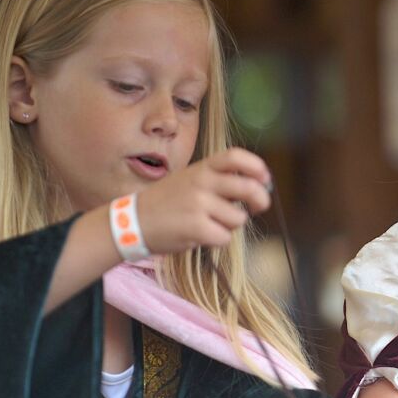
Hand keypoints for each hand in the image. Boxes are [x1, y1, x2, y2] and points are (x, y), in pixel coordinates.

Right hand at [134, 146, 272, 253]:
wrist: (132, 221)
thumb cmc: (167, 203)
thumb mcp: (189, 179)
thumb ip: (218, 180)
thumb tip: (257, 188)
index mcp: (201, 168)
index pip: (236, 157)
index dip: (256, 167)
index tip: (265, 178)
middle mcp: (202, 182)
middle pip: (248, 187)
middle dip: (261, 200)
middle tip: (258, 207)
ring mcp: (199, 204)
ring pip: (238, 218)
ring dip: (229, 225)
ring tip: (208, 223)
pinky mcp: (196, 227)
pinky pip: (225, 237)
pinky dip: (216, 240)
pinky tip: (199, 235)